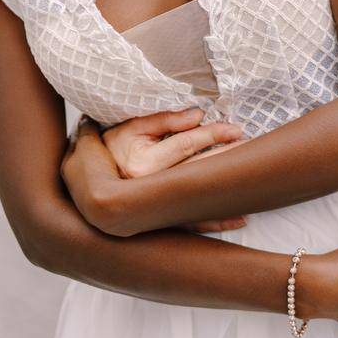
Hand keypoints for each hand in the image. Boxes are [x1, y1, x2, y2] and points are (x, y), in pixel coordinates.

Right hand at [62, 116, 247, 235]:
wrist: (85, 183)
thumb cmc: (110, 148)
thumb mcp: (131, 127)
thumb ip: (164, 120)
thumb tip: (197, 115)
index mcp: (143, 165)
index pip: (186, 144)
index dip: (212, 134)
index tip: (235, 128)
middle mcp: (150, 190)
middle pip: (198, 172)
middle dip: (227, 160)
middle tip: (253, 150)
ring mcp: (155, 210)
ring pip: (198, 200)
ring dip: (227, 194)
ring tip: (252, 187)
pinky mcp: (159, 222)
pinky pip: (192, 223)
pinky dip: (216, 221)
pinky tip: (238, 219)